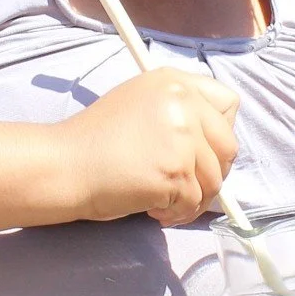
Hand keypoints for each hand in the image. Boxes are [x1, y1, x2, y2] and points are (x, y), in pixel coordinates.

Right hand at [60, 65, 239, 226]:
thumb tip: (210, 144)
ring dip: (193, 199)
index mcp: (174, 82)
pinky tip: (154, 210)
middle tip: (185, 185)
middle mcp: (182, 102)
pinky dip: (177, 213)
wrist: (65, 165)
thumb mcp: (139, 103)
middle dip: (212, 173)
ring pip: (214, 180)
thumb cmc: (95, 142)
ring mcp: (181, 137)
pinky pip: (193, 203)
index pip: (228, 103)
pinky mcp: (175, 172)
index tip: (202, 151)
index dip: (219, 133)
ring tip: (164, 202)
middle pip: (228, 147)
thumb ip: (177, 111)